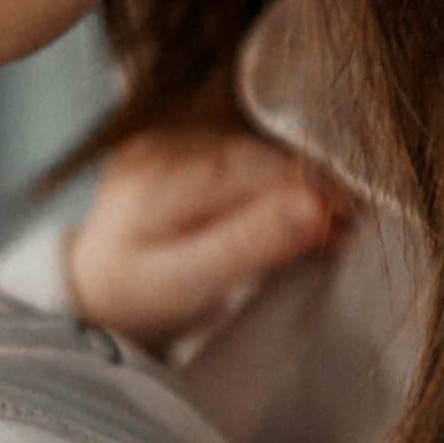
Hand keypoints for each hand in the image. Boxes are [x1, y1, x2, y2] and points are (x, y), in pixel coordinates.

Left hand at [64, 128, 344, 348]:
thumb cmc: (139, 299)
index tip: (349, 224)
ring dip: (292, 182)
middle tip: (349, 226)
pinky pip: (232, 154)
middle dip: (306, 188)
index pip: (247, 173)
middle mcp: (155, 150)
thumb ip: (246, 245)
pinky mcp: (171, 146)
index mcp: (151, 183)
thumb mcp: (187, 283)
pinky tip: (292, 204)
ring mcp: (162, 143)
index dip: (307, 193)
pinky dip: (267, 179)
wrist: (94, 292)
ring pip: (248, 152)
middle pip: (252, 158)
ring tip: (330, 218)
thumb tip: (316, 208)